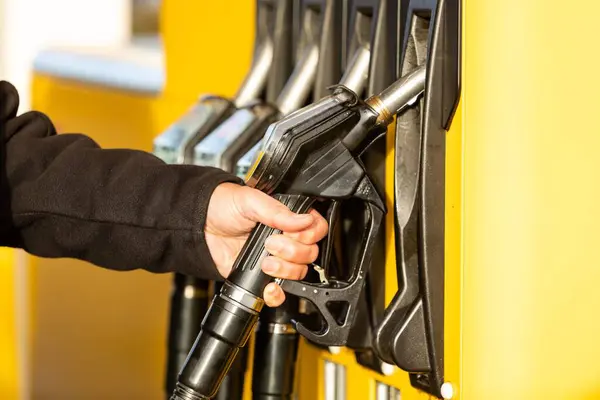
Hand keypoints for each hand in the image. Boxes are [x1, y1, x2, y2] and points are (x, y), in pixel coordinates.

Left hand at [206, 182, 327, 306]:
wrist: (199, 226)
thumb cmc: (223, 206)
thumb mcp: (250, 200)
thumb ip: (278, 211)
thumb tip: (304, 219)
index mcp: (288, 217)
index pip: (316, 229)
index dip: (310, 234)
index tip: (294, 232)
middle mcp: (286, 238)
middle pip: (310, 253)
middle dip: (293, 251)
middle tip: (271, 243)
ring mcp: (276, 258)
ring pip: (299, 272)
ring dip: (285, 270)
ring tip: (265, 261)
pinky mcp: (262, 276)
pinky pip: (280, 291)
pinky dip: (278, 293)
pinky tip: (269, 286)